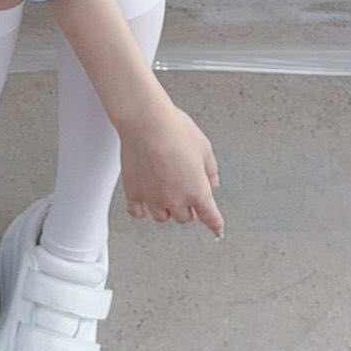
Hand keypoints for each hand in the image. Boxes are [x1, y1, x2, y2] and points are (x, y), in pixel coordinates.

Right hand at [118, 98, 224, 239]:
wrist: (146, 122)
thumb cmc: (175, 130)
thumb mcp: (204, 147)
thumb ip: (210, 169)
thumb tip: (212, 181)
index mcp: (197, 190)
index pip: (210, 217)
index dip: (215, 224)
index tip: (216, 228)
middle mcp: (175, 199)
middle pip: (185, 217)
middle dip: (189, 208)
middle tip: (187, 195)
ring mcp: (153, 198)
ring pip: (162, 217)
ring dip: (166, 209)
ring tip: (165, 197)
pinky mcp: (134, 192)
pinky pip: (137, 212)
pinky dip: (141, 210)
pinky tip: (143, 204)